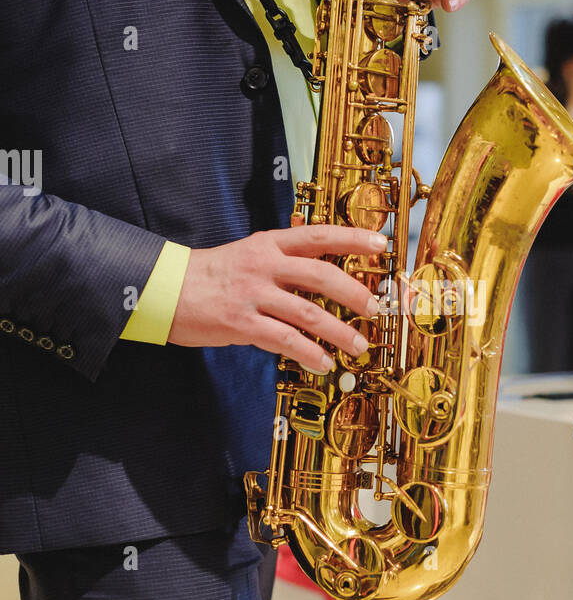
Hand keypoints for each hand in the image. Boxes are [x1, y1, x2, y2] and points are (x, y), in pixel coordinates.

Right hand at [167, 225, 383, 372]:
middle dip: (355, 292)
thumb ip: (284, 261)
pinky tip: (323, 363)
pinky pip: (284, 340)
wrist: (164, 288)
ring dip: (339, 331)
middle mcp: (264, 265)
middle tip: (375, 308)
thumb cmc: (211, 275)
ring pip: (308, 312)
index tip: (381, 244)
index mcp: (269, 244)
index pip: (318, 235)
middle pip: (321, 274)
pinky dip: (309, 353)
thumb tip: (325, 274)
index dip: (352, 238)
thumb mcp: (249, 254)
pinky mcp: (241, 323)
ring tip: (359, 346)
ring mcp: (253, 294)